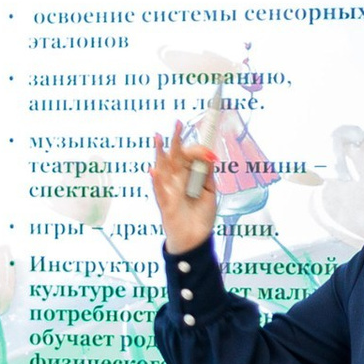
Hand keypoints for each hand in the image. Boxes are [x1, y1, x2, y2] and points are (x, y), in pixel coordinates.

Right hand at [149, 120, 218, 253]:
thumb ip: (207, 174)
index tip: (208, 150)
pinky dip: (156, 181)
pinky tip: (153, 170)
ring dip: (160, 153)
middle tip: (177, 123)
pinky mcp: (166, 204)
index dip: (198, 149)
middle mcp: (177, 180)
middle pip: (175, 156)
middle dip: (176, 139)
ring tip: (157, 137)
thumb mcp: (210, 191)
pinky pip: (159, 191)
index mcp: (189, 175)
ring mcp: (170, 191)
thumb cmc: (200, 216)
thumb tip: (209, 155)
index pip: (190, 155)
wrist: (195, 240)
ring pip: (163, 168)